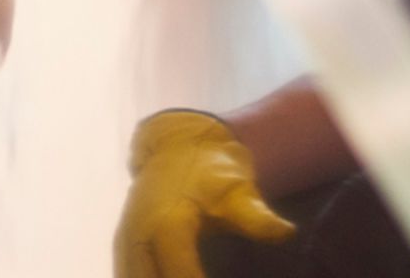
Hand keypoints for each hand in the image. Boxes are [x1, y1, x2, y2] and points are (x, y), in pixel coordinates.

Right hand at [116, 111, 295, 277]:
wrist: (176, 145)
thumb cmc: (211, 170)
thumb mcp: (239, 191)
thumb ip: (257, 217)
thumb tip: (286, 232)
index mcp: (167, 224)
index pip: (180, 274)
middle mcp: (138, 235)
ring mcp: (126, 242)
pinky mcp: (123, 247)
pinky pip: (128, 276)